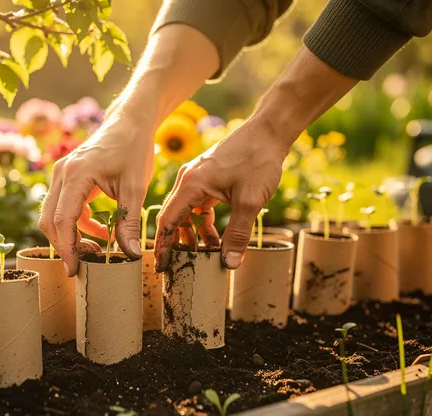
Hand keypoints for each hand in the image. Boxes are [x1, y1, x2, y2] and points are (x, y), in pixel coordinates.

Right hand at [39, 115, 154, 276]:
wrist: (129, 123)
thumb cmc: (134, 150)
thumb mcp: (136, 188)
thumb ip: (129, 222)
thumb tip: (130, 254)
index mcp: (77, 174)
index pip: (62, 220)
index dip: (67, 248)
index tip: (74, 269)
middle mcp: (62, 173)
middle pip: (50, 220)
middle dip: (65, 245)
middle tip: (86, 264)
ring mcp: (61, 174)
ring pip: (53, 215)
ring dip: (71, 235)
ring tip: (96, 250)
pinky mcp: (66, 177)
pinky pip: (63, 207)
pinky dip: (77, 223)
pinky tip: (101, 232)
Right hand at [154, 113, 289, 271]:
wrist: (269, 131)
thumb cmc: (258, 160)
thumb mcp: (249, 202)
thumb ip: (237, 234)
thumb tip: (229, 264)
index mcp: (191, 184)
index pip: (167, 221)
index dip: (163, 246)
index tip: (162, 267)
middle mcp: (188, 179)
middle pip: (174, 217)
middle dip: (178, 243)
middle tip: (183, 266)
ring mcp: (197, 177)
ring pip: (187, 212)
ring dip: (195, 233)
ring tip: (209, 252)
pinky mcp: (208, 176)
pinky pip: (198, 204)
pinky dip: (204, 221)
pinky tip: (217, 235)